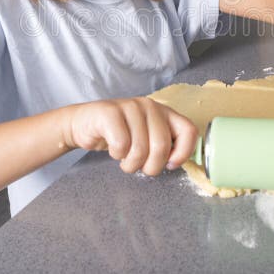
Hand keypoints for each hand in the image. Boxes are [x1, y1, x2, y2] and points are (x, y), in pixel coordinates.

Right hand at [63, 97, 197, 175]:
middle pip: (162, 146)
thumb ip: (164, 145)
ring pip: (140, 149)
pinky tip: (114, 150)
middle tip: (140, 166)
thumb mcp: (146, 138)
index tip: (170, 164)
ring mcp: (130, 106)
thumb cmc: (118, 135)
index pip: (189, 130)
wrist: (84, 124)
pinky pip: (121, 145)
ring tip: (125, 160)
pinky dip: (117, 155)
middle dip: (151, 166)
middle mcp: (150, 106)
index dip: (183, 153)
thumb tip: (177, 161)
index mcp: (164, 112)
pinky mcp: (110, 112)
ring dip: (131, 164)